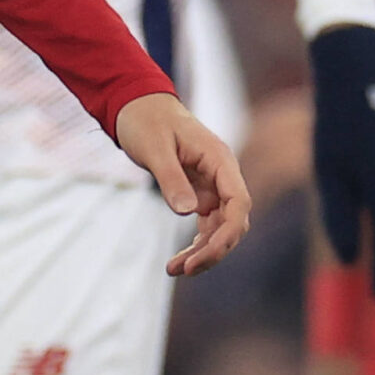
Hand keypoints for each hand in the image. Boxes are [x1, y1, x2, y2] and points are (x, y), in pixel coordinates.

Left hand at [114, 93, 251, 275]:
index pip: (239, 202)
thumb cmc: (145, 119)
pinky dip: (195, 243)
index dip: (227, 233)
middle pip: (232, 221)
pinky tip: (178, 261)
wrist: (135, 104)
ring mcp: (212, 184)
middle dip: (214, 249)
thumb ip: (171, 179)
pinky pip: (205, 224)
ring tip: (174, 270)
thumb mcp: (154, 147)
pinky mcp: (199, 191)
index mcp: (219, 159)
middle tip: (184, 269)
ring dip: (203, 251)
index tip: (204, 254)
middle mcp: (221, 174)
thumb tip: (188, 213)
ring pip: (219, 227)